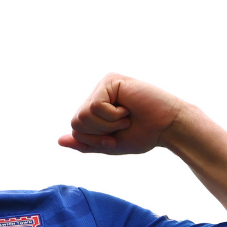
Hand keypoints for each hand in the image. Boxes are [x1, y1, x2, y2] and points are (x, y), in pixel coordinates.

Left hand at [58, 74, 184, 154]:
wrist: (167, 128)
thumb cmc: (143, 135)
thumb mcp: (108, 145)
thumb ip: (85, 143)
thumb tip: (59, 140)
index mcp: (95, 109)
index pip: (76, 129)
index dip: (94, 140)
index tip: (115, 138)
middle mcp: (96, 95)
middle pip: (76, 122)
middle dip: (99, 133)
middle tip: (121, 126)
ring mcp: (103, 85)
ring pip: (83, 114)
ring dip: (107, 124)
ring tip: (125, 117)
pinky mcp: (110, 81)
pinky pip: (95, 106)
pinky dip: (112, 116)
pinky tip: (127, 109)